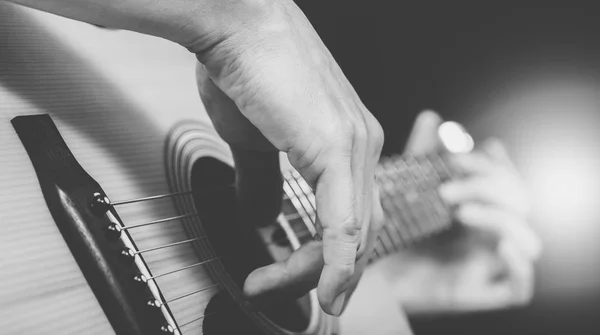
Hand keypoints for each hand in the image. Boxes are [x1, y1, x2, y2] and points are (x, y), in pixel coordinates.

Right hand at [194, 1, 384, 314]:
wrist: (235, 20)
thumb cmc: (245, 64)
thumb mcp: (253, 138)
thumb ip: (262, 181)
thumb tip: (262, 215)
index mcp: (346, 142)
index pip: (350, 217)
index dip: (327, 257)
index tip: (288, 277)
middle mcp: (361, 144)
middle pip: (360, 233)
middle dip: (322, 272)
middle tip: (281, 293)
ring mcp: (354, 144)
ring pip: (355, 234)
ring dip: (319, 271)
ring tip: (275, 287)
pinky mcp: (337, 146)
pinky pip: (344, 221)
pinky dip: (337, 262)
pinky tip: (326, 288)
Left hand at [380, 111, 540, 314]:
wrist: (364, 276)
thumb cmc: (389, 233)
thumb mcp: (406, 192)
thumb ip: (421, 157)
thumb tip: (432, 117)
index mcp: (476, 206)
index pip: (506, 179)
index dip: (494, 163)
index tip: (462, 154)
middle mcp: (487, 234)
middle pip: (520, 202)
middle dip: (489, 184)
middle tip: (447, 185)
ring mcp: (486, 264)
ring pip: (529, 241)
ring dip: (503, 218)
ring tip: (461, 212)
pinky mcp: (479, 294)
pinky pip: (519, 288)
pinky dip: (520, 267)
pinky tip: (502, 246)